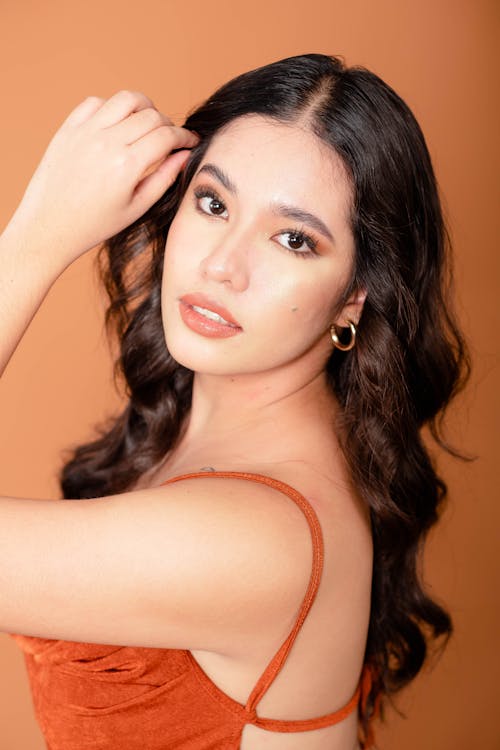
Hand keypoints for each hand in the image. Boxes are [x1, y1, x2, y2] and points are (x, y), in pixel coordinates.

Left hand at [5, 90, 199, 264]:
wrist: (48, 225)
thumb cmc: (93, 224)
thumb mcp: (136, 207)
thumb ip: (164, 178)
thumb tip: (184, 155)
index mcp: (127, 166)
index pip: (167, 136)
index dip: (185, 136)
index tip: (190, 141)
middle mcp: (107, 142)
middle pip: (151, 115)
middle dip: (167, 124)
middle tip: (169, 139)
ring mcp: (86, 132)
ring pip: (126, 99)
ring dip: (143, 107)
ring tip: (145, 124)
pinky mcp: (69, 128)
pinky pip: (96, 101)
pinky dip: (112, 108)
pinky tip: (116, 125)